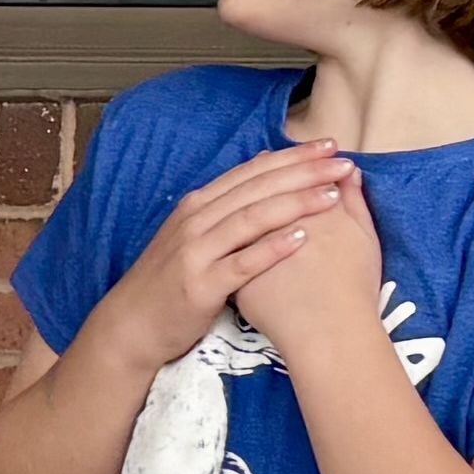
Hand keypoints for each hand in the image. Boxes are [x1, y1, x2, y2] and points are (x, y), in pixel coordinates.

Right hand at [75, 142, 352, 376]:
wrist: (131, 326)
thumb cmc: (169, 281)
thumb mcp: (191, 234)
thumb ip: (226, 203)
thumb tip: (263, 164)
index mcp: (197, 205)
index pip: (251, 172)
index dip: (292, 156)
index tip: (329, 147)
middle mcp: (196, 222)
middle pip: (257, 189)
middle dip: (304, 172)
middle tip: (343, 162)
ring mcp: (196, 252)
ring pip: (252, 219)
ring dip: (295, 204)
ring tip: (333, 194)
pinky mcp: (201, 286)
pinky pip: (243, 264)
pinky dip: (273, 248)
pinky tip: (304, 238)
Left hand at [231, 158, 387, 357]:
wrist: (327, 332)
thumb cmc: (355, 286)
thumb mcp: (364, 239)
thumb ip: (355, 203)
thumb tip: (350, 174)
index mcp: (311, 209)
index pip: (295, 177)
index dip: (296, 164)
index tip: (299, 157)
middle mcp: (277, 222)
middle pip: (263, 191)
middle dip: (268, 175)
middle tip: (267, 163)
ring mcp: (251, 246)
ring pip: (241, 216)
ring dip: (246, 202)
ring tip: (254, 194)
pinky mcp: (236, 272)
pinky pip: (230, 249)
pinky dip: (234, 235)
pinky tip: (234, 228)